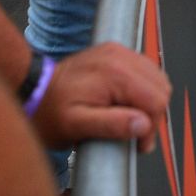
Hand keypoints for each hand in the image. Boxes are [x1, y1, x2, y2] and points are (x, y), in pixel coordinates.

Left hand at [32, 43, 171, 152]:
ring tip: (130, 118)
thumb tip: (143, 124)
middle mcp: (120, 56)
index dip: (152, 126)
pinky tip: (126, 102)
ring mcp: (119, 51)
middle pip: (161, 86)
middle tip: (135, 134)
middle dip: (153, 114)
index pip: (156, 99)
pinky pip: (144, 68)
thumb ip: (111, 124)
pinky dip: (143, 87)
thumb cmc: (51, 110)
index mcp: (115, 73)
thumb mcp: (76, 125)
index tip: (138, 144)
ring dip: (150, 100)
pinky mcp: (116, 51)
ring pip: (156, 76)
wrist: (34, 88)